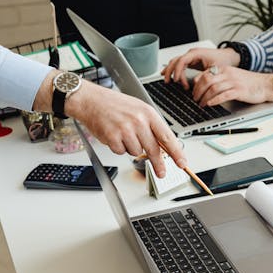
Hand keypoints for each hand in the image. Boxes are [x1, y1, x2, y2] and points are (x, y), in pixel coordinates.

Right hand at [64, 81, 186, 177]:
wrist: (91, 100)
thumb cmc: (115, 105)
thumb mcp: (139, 109)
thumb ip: (152, 126)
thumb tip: (164, 145)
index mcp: (149, 113)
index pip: (167, 137)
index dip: (176, 152)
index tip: (182, 162)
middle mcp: (139, 121)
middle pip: (154, 149)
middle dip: (158, 164)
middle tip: (161, 173)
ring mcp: (126, 129)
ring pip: (136, 152)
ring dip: (130, 147)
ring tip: (123, 134)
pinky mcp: (113, 137)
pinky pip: (121, 152)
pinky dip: (118, 147)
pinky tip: (113, 135)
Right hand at [162, 47, 239, 89]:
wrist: (229, 57)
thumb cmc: (223, 60)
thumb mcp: (215, 68)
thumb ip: (205, 74)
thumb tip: (196, 82)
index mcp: (196, 53)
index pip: (182, 61)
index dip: (178, 71)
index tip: (177, 80)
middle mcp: (192, 54)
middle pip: (175, 60)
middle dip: (170, 71)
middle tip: (168, 81)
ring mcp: (191, 57)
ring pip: (176, 62)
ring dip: (171, 71)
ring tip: (168, 81)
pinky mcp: (192, 62)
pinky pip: (180, 65)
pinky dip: (175, 71)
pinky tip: (171, 77)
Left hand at [191, 67, 272, 106]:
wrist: (266, 84)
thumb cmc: (250, 82)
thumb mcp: (233, 76)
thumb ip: (220, 78)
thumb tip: (206, 83)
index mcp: (225, 69)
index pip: (205, 74)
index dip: (197, 83)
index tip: (194, 90)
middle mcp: (228, 74)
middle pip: (206, 81)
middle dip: (198, 91)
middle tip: (195, 99)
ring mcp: (234, 82)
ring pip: (213, 88)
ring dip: (204, 98)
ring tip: (201, 104)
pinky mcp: (239, 91)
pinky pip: (223, 95)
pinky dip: (214, 100)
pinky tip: (210, 104)